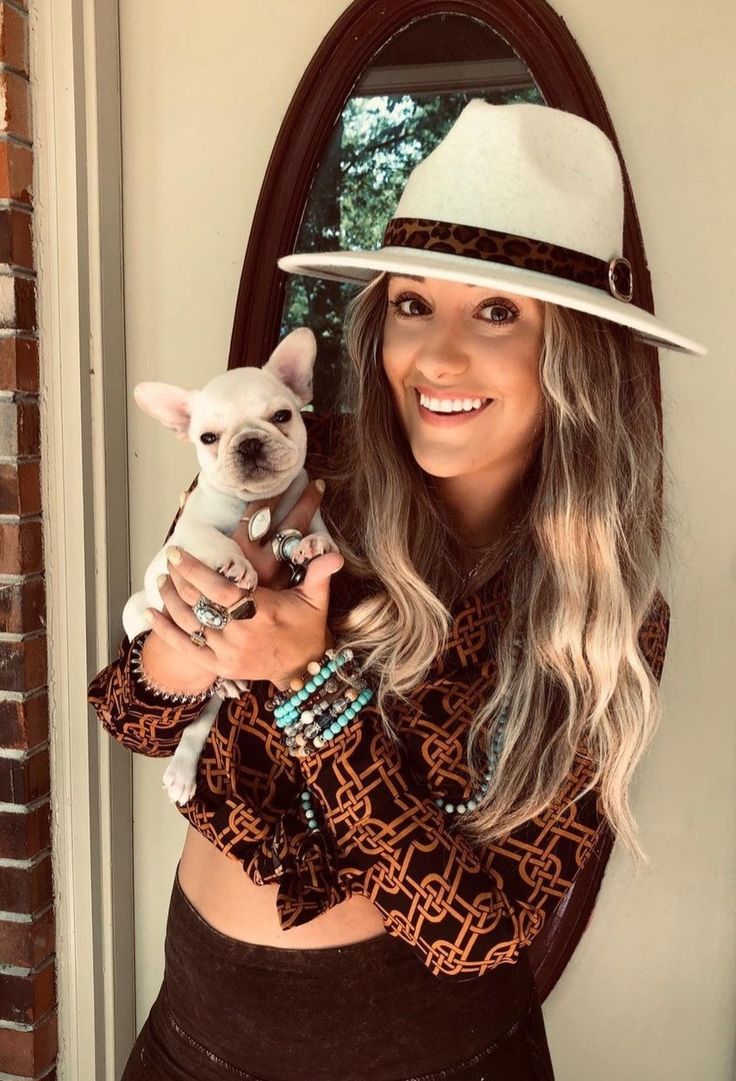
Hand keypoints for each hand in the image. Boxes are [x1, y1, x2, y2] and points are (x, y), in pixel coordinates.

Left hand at [144, 480, 343, 688]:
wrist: (302, 670)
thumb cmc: (306, 628)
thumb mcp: (316, 599)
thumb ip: (319, 573)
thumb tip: (335, 554)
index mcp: (261, 613)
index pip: (220, 589)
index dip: (196, 571)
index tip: (179, 554)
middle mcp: (240, 634)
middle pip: (199, 603)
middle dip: (179, 580)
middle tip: (169, 560)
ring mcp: (227, 653)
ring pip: (189, 623)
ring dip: (170, 600)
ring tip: (162, 580)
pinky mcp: (219, 667)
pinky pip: (185, 648)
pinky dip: (164, 631)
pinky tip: (150, 613)